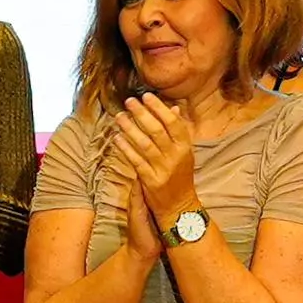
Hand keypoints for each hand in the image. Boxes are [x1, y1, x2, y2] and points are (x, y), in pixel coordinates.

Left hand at [108, 92, 201, 228]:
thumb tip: (173, 108)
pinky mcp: (151, 181)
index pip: (173, 123)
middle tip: (129, 101)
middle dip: (142, 114)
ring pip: (145, 144)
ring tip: (119, 116)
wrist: (180, 207)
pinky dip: (126, 148)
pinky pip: (136, 161)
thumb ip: (177, 132)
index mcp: (185, 147)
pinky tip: (117, 138)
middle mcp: (176, 157)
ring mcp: (163, 169)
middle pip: (157, 130)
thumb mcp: (184, 153)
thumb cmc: (180, 177)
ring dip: (130, 128)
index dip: (159, 108)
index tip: (146, 96)